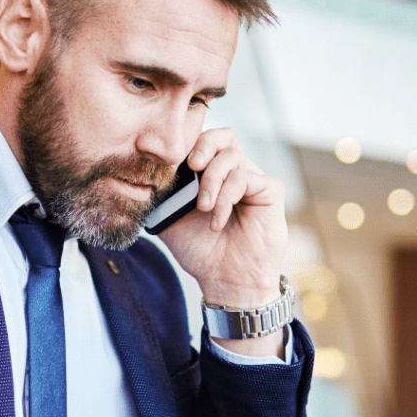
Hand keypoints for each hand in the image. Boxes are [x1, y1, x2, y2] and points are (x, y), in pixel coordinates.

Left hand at [157, 129, 287, 326]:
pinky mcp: (270, 190)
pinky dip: (226, 196)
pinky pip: (245, 177)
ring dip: (212, 181)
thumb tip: (147, 170)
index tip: (172, 163)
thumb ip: (162, 193)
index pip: (203, 142)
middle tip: (192, 166)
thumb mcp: (170, 219)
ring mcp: (253, 180)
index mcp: (211, 176)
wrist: (225, 281)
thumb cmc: (201, 252)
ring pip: (232, 155)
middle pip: (223, 136)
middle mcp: (234, 174)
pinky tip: (217, 221)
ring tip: (204, 209)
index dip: (188, 144)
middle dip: (203, 145)